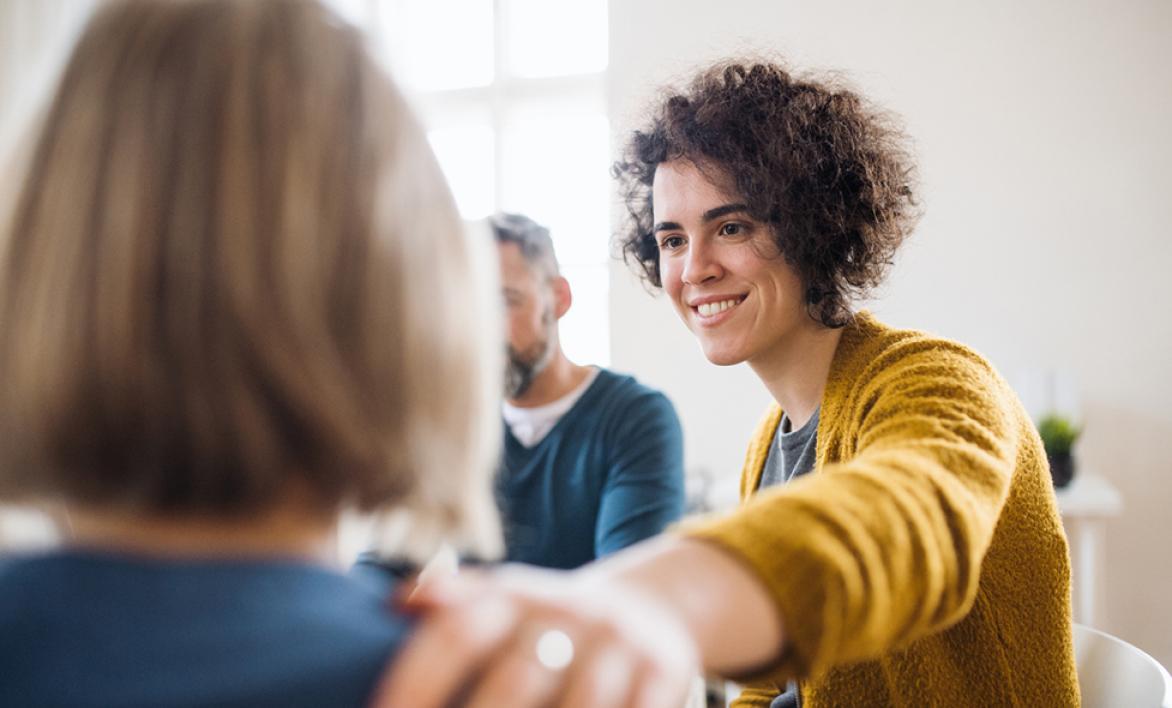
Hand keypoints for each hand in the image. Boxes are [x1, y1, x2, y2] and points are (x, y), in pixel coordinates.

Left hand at [371, 564, 699, 707]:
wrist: (647, 609)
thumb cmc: (546, 623)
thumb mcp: (502, 601)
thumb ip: (451, 603)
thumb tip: (391, 605)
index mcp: (514, 594)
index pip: (456, 633)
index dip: (415, 683)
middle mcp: (569, 611)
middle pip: (516, 678)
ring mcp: (621, 643)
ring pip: (579, 707)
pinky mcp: (666, 671)